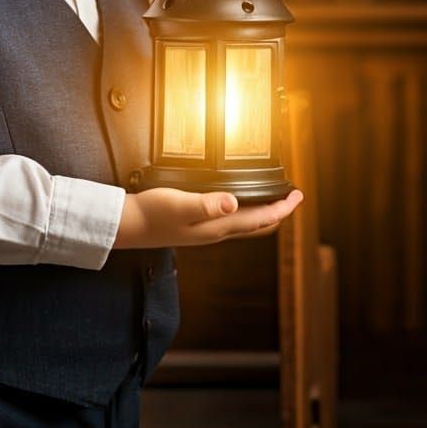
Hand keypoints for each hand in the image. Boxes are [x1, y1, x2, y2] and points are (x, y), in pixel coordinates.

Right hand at [112, 187, 302, 248]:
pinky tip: (239, 201)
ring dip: (264, 212)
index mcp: (217, 227)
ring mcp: (206, 231)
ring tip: (274, 198)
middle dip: (279, 212)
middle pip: (258, 226)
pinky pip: (231, 221)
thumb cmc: (152, 214)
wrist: (128, 226)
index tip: (298, 195)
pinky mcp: (197, 226)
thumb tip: (234, 203)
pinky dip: (245, 211)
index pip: (260, 220)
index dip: (282, 209)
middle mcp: (216, 232)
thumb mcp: (179, 203)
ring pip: (246, 225)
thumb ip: (206, 203)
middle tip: (293, 196)